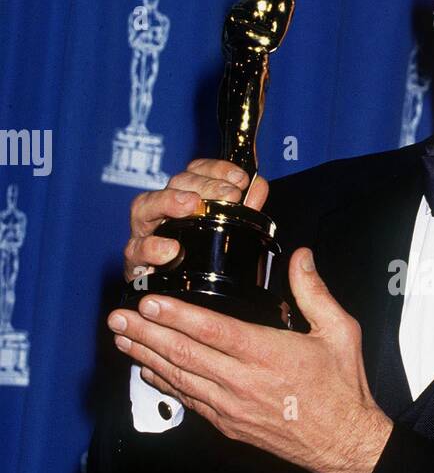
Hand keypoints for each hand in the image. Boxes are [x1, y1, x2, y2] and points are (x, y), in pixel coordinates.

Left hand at [107, 247, 393, 472]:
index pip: (212, 331)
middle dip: (145, 334)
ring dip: (147, 357)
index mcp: (267, 354)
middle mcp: (243, 382)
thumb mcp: (339, 332)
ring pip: (180, 378)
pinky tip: (148, 372)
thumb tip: (302, 257)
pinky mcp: (229, 424)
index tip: (149, 303)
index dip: (176, 316)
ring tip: (121, 339)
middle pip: (184, 354)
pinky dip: (165, 385)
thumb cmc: (342, 389)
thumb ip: (315, 292)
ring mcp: (232, 406)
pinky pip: (189, 401)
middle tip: (117, 318)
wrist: (344, 443)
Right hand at [123, 159, 268, 284]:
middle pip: (174, 184)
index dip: (217, 169)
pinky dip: (152, 247)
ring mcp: (144, 235)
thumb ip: (245, 208)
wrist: (173, 303)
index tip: (240, 179)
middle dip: (203, 184)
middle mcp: (161, 213)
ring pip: (144, 207)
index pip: (196, 171)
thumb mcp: (229, 232)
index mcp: (183, 201)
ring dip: (168, 201)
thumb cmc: (198, 263)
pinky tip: (171, 249)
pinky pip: (136, 250)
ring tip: (190, 206)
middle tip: (228, 194)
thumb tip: (258, 185)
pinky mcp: (135, 263)